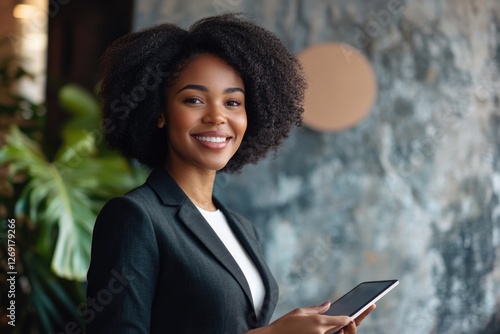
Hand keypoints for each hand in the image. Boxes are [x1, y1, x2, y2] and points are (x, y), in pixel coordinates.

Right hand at [248, 301, 368, 333]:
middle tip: (354, 320)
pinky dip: (333, 333)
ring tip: (344, 324)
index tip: (354, 315)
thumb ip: (317, 308)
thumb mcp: (299, 312)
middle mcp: (321, 333)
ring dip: (341, 330)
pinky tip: (335, 328)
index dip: (351, 318)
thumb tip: (328, 304)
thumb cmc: (284, 324)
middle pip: (343, 329)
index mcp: (318, 322)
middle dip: (351, 324)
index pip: (343, 320)